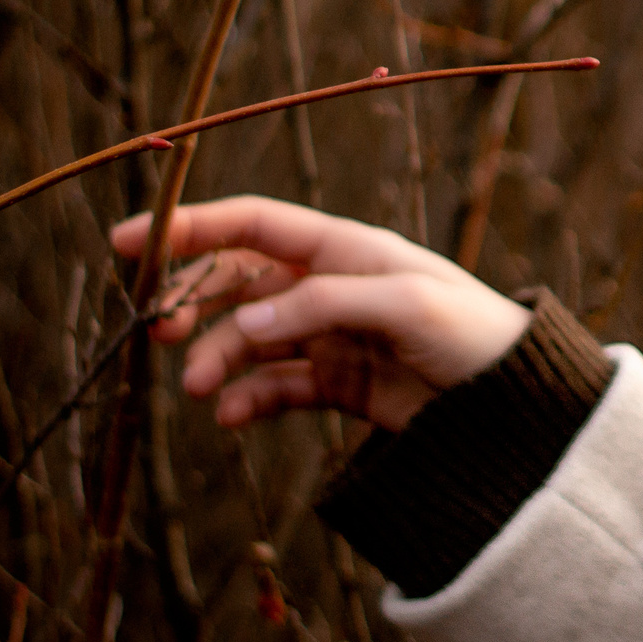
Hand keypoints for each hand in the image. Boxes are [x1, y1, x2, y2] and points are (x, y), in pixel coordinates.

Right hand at [109, 196, 531, 430]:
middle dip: (191, 301)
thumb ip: (324, 305)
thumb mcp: (405, 305)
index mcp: (346, 248)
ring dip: (215, 358)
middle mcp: (330, 286)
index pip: (254, 225)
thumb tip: (247, 319)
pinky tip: (230, 415)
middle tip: (154, 330)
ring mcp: (330, 336)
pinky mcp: (337, 385)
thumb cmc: (471, 332)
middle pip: (238, 281)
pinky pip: (274, 386)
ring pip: (249, 338)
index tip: (129, 242)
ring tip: (200, 390)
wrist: (513, 403)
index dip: (191, 228)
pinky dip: (246, 398)